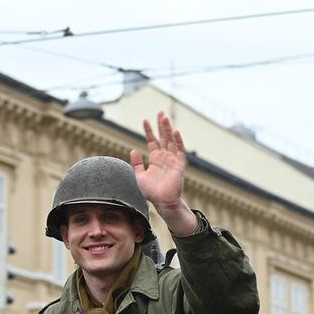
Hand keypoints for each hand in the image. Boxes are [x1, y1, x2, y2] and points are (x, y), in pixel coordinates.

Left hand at [129, 111, 196, 235]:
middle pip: (163, 137)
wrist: (162, 202)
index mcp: (155, 159)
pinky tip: (175, 132)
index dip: (149, 131)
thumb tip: (133, 149)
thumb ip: (136, 163)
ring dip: (168, 129)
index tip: (145, 120)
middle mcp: (164, 157)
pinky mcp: (179, 165)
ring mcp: (172, 160)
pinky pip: (179, 151)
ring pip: (170, 141)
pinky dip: (178, 141)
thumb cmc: (151, 192)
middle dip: (161, 125)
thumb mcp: (139, 176)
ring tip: (164, 117)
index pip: (152, 141)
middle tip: (160, 112)